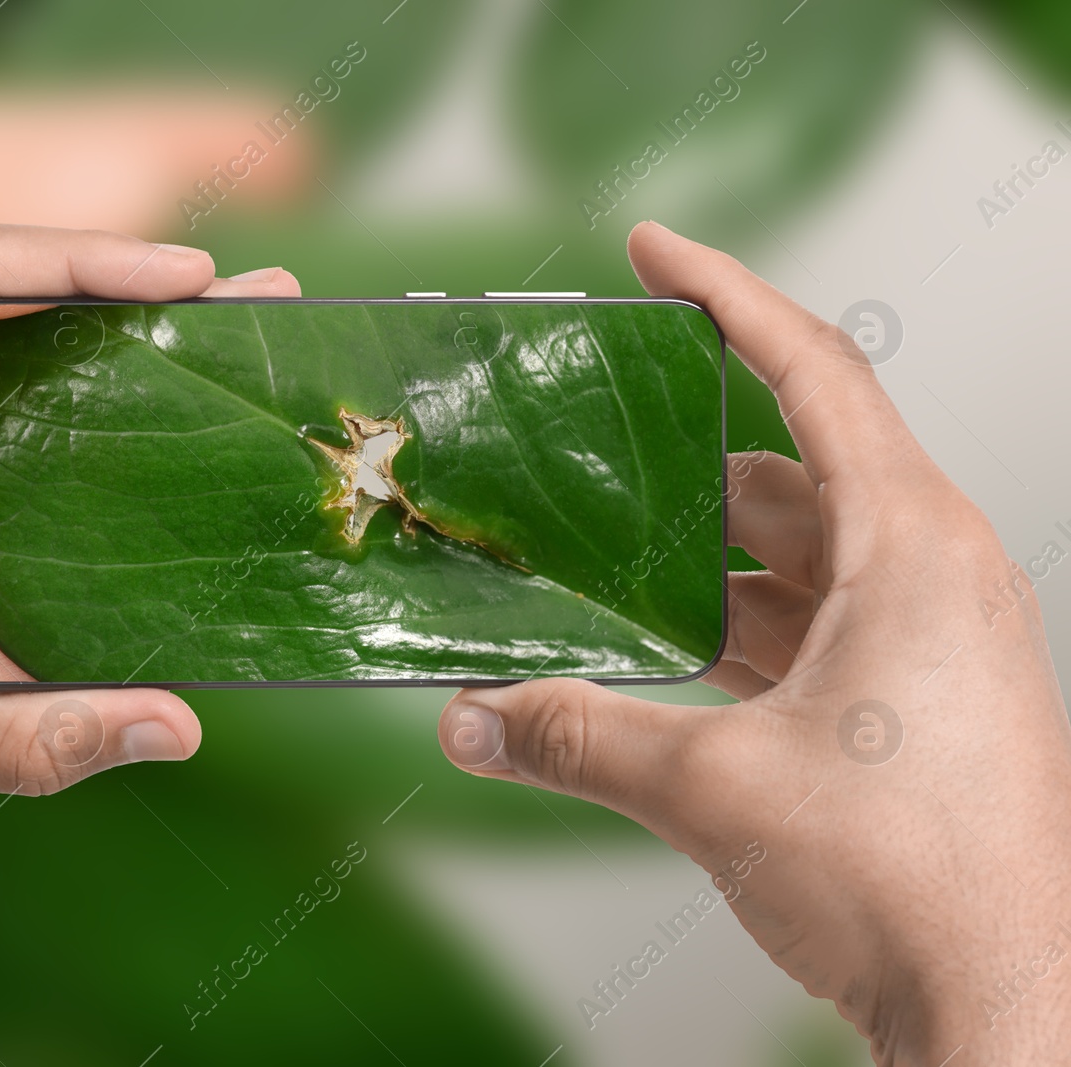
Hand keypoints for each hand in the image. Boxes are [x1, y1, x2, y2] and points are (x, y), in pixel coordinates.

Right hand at [438, 221, 1070, 1062]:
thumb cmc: (924, 881)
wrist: (1004, 1004)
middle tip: (596, 444)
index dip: (726, 297)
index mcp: (911, 550)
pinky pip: (806, 624)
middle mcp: (930, 578)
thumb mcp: (715, 788)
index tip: (658, 253)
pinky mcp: (908, 702)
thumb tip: (476, 718)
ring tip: (608, 558)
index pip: (813, 374)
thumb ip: (576, 738)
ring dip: (703, 556)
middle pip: (791, 466)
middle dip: (684, 457)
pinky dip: (731, 624)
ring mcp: (925, 642)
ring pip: (795, 555)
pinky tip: (660, 649)